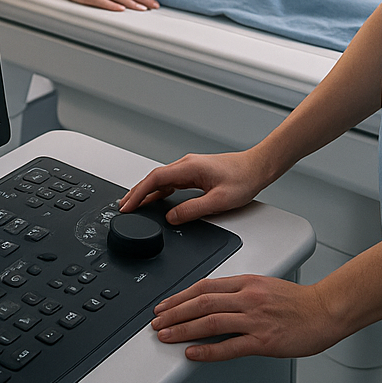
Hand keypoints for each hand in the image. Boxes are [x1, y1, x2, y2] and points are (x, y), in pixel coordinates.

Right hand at [119, 150, 266, 223]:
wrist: (257, 167)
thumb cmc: (243, 179)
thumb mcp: (218, 201)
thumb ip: (192, 210)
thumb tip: (172, 218)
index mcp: (189, 168)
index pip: (155, 179)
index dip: (138, 193)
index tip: (127, 205)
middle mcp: (186, 165)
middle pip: (154, 177)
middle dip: (136, 192)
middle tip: (124, 207)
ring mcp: (190, 168)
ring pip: (161, 179)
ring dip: (146, 191)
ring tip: (134, 205)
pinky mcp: (194, 172)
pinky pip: (170, 181)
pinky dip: (158, 190)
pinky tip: (154, 199)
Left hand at [150, 275, 341, 360]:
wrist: (325, 310)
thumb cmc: (297, 301)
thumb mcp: (263, 285)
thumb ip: (239, 291)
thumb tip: (213, 299)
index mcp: (246, 282)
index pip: (204, 287)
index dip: (180, 296)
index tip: (165, 304)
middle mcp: (247, 297)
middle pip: (201, 302)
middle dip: (175, 312)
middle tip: (157, 321)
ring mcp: (255, 319)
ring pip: (210, 322)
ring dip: (184, 329)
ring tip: (166, 335)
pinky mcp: (263, 340)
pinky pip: (230, 346)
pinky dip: (208, 350)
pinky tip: (193, 353)